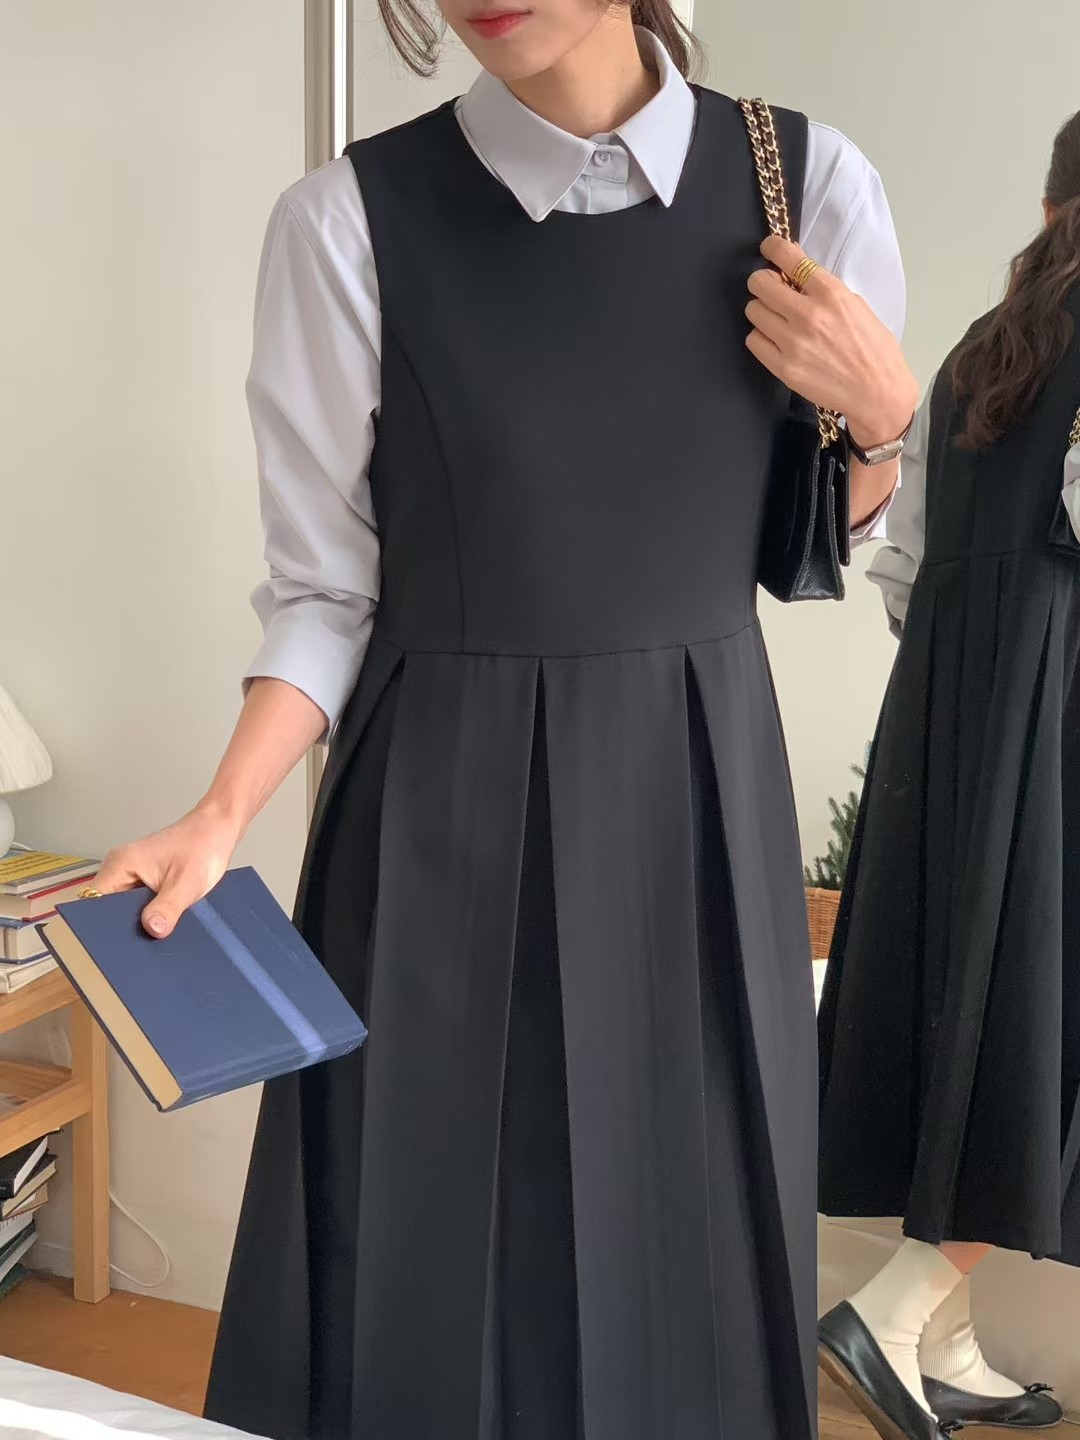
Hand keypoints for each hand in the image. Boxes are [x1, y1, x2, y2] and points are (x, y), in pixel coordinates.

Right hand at [94, 801, 243, 939]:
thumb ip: (166, 909)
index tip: (115, 941)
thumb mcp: (185, 884)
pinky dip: (148, 913)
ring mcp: (131, 874)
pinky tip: (162, 920)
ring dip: (138, 919)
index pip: (93, 901)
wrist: (217, 830)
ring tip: (155, 928)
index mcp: (120, 864)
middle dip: (123, 925)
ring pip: (122, 907)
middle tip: (142, 938)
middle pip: (106, 907)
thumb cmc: (202, 846)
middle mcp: (120, 868)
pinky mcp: (143, 880)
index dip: (101, 923)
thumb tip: (151, 930)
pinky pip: (137, 903)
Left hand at [746, 236, 918, 447]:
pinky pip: (753, 341)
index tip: (769, 248)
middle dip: (763, 283)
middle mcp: (808, 314)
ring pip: (753, 311)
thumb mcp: (855, 305)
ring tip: (778, 319)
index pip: (788, 257)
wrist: (878, 392)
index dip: (772, 248)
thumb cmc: (872, 348)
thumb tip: (794, 275)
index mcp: (830, 293)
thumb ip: (822, 289)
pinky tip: (777, 341)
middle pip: (759, 283)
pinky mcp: (784, 367)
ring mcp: (793, 342)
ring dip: (762, 311)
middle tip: (772, 290)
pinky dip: (761, 338)